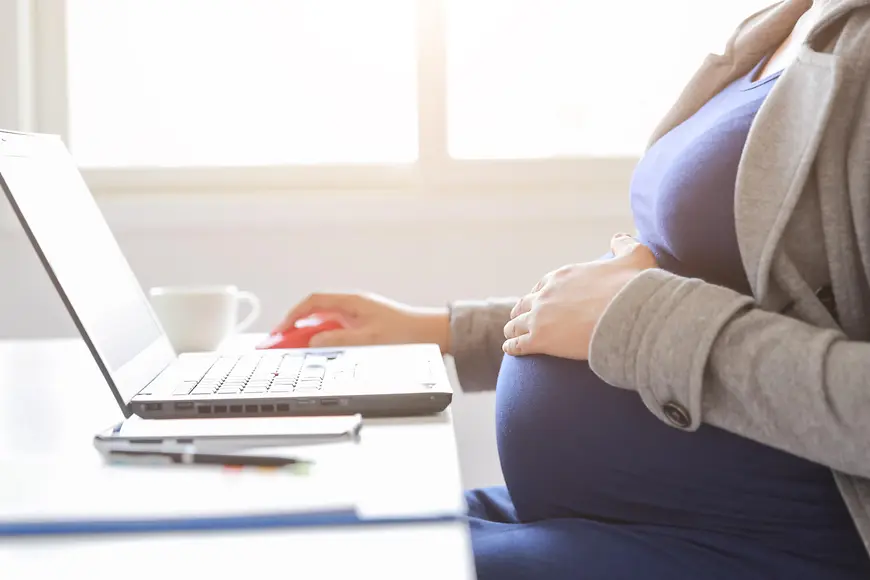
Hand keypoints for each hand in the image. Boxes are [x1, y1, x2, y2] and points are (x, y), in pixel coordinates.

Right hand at [273, 292, 450, 351]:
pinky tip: (318, 352)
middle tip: (279, 343)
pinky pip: (335, 331)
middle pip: (316, 313)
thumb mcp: (368, 339)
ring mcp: (357, 316)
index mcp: (353, 302)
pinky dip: (323, 340)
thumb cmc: (406, 333)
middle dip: (296, 327)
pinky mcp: (363, 327)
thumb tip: (314, 340)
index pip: (314, 302)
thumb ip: (338, 339)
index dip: (294, 315)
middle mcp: (353, 306)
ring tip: (294, 350)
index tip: (281, 330)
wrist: (432, 335)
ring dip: (308, 335)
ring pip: (324, 324)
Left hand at [502, 234, 656, 359]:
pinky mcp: (540, 340)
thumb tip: (618, 238)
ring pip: (516, 323)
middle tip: (520, 318)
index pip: (542, 285)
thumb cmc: (632, 288)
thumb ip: (625, 246)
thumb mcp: (635, 257)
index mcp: (562, 276)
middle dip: (522, 310)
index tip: (539, 300)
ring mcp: (540, 317)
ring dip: (513, 328)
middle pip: (525, 303)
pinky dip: (512, 346)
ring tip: (510, 335)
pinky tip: (510, 349)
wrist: (628, 316)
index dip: (539, 294)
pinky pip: (518, 344)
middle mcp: (546, 294)